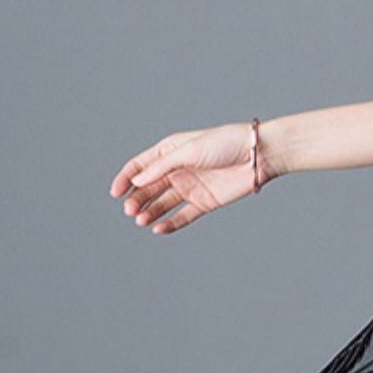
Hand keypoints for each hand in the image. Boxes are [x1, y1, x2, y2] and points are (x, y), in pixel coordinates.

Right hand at [109, 122, 265, 234]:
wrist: (258, 155)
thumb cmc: (225, 144)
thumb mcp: (189, 150)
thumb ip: (162, 166)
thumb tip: (137, 180)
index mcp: (170, 151)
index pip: (140, 166)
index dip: (125, 178)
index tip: (115, 193)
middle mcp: (177, 170)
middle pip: (148, 187)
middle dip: (136, 199)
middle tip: (130, 210)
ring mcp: (190, 187)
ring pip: (162, 203)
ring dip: (150, 212)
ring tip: (141, 220)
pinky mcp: (204, 202)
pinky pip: (182, 216)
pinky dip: (169, 224)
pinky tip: (158, 229)